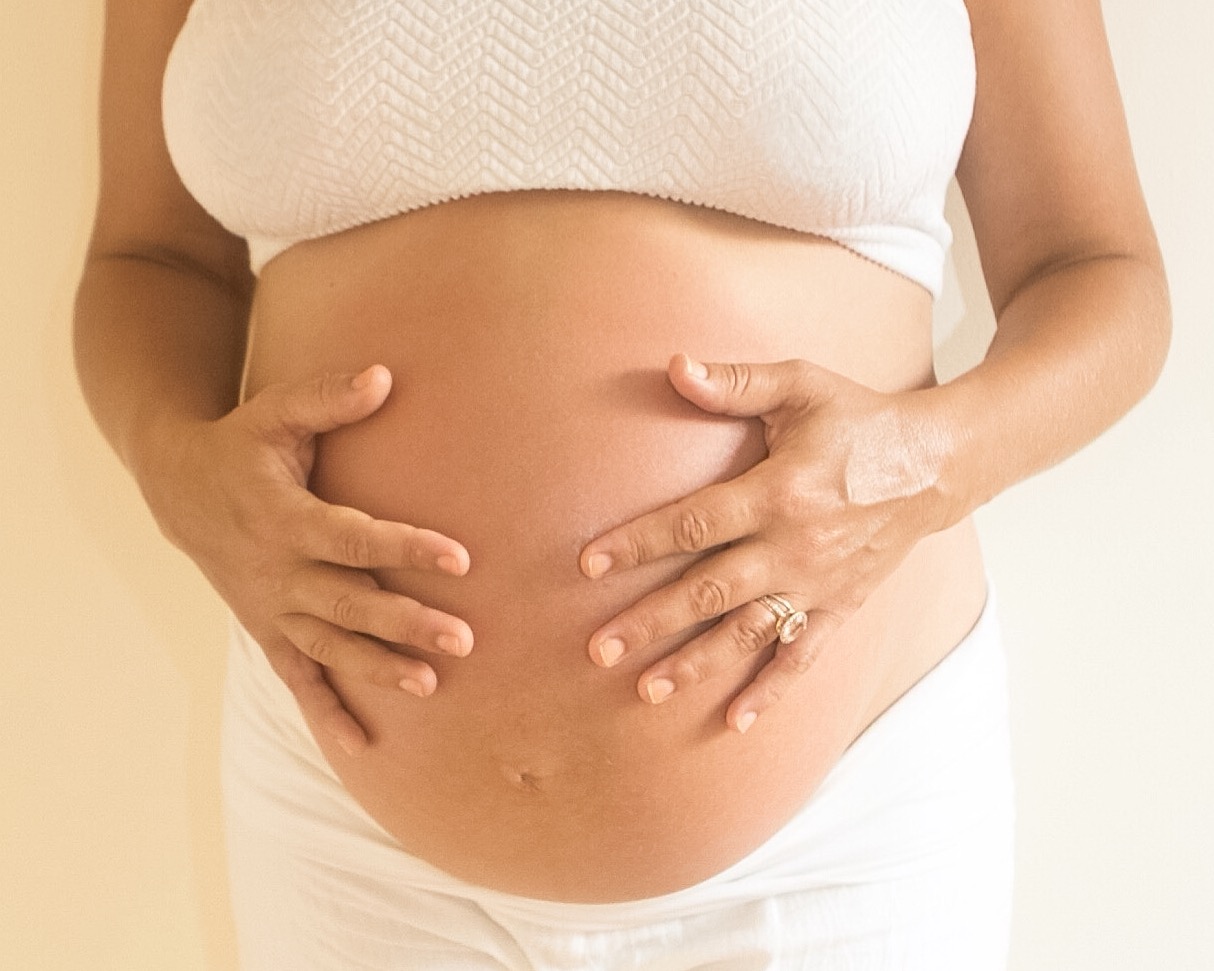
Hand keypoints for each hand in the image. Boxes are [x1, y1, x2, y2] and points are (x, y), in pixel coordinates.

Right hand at [143, 365, 472, 755]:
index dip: (405, 547)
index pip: (353, 538)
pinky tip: (359, 746)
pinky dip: (324, 713)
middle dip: (406, 623)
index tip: (461, 558)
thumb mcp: (276, 413)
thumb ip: (328, 396)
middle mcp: (276, 570)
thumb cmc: (242, 444)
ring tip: (431, 685)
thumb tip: (386, 375)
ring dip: (378, 668)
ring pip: (328, 646)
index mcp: (284, 516)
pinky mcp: (265, 628)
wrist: (178, 487)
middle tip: (465, 638)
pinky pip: (295, 678)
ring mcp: (270, 606)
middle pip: (348, 603)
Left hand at [580, 354, 956, 733]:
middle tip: (598, 648)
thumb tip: (675, 365)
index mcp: (778, 491)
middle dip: (650, 619)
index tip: (590, 562)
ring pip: (746, 631)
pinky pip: (803, 656)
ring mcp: (818, 582)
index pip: (694, 523)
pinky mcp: (842, 606)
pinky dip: (772, 691)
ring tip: (646, 689)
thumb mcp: (802, 385)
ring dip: (696, 663)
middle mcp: (794, 545)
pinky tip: (736, 722)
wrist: (938, 461)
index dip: (639, 542)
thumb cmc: (859, 419)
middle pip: (708, 590)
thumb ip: (737, 382)